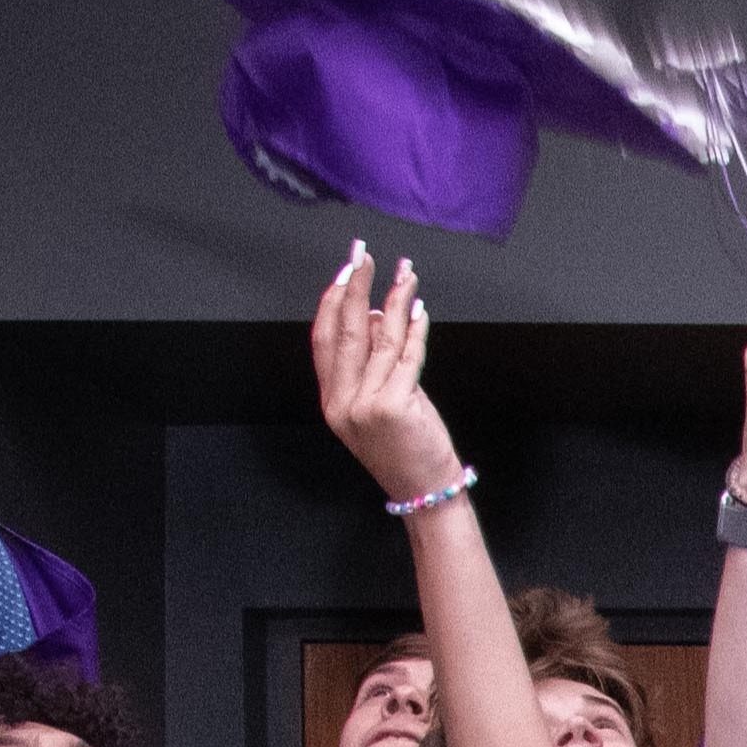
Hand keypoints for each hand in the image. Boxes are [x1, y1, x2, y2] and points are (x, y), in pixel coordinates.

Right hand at [309, 245, 465, 504]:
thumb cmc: (404, 447)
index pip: (323, 341)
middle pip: (345, 332)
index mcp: (332, 402)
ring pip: (380, 339)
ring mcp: (366, 406)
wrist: (423, 489)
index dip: (332, 303)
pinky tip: (419, 309)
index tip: (344, 273)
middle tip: (365, 256)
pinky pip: (407, 357)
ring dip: (394, 300)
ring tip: (405, 275)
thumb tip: (376, 314)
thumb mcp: (377, 405)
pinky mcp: (395, 406)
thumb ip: (373, 365)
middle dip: (356, 288)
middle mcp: (342, 403)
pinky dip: (415, 329)